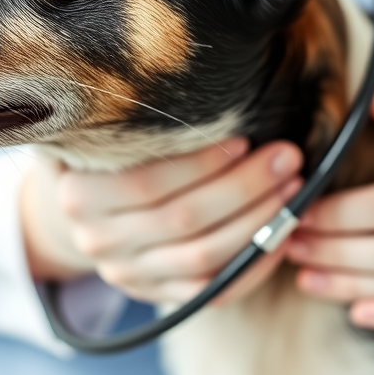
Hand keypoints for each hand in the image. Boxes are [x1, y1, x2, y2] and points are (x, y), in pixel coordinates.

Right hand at [22, 138, 303, 303]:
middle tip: (287, 157)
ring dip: (258, 222)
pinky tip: (282, 235)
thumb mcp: (102, 133)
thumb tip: (183, 77)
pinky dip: (254, 265)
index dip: (200, 163)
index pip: (147, 182)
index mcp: (79, 196)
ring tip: (294, 189)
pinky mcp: (161, 296)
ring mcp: (130, 275)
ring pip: (205, 257)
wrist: (90, 212)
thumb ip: (128, 117)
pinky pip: (215, 290)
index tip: (244, 139)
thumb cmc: (113, 157)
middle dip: (244, 187)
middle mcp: (99, 241)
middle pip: (183, 219)